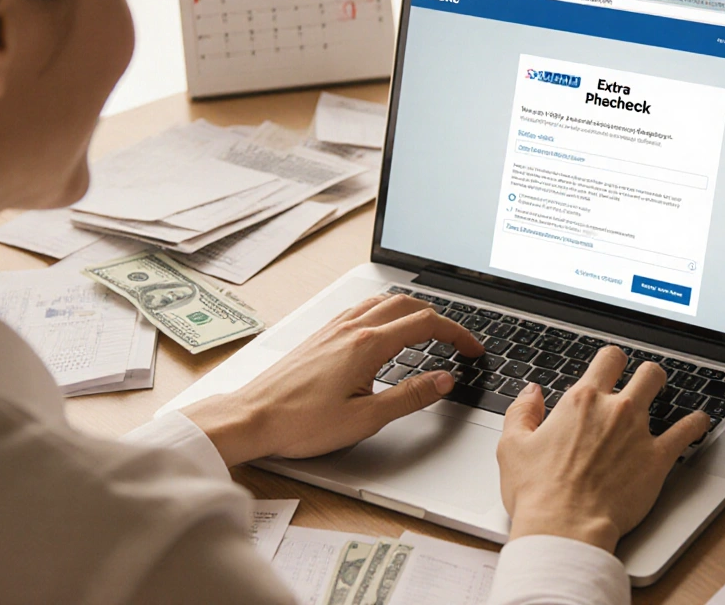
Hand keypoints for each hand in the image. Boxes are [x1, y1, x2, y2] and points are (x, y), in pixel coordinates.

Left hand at [182, 293, 483, 465]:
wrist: (252, 417)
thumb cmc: (300, 422)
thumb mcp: (366, 419)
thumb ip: (410, 396)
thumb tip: (444, 380)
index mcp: (368, 345)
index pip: (426, 325)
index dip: (457, 334)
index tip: (473, 350)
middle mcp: (352, 327)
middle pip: (409, 305)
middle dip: (440, 319)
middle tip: (458, 342)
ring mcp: (334, 327)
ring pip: (385, 301)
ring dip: (413, 310)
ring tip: (429, 332)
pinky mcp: (322, 334)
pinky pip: (363, 308)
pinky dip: (388, 312)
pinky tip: (386, 331)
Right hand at [496, 346, 709, 552]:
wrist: (565, 527)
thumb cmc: (538, 492)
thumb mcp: (512, 445)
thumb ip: (522, 411)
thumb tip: (531, 391)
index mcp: (580, 401)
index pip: (607, 360)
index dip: (611, 361)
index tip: (612, 368)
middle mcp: (614, 409)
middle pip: (643, 371)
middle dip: (644, 373)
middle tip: (642, 382)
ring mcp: (639, 431)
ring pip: (662, 389)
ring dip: (665, 390)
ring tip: (666, 394)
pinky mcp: (657, 458)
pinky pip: (687, 431)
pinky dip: (696, 423)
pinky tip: (700, 422)